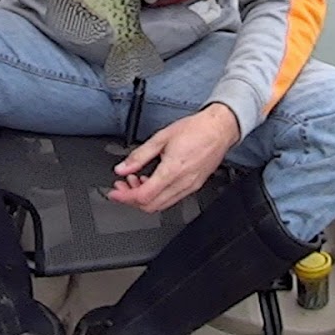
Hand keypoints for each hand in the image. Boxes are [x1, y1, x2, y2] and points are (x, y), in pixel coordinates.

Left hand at [107, 103, 240, 213]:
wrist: (219, 129)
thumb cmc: (195, 129)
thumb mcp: (161, 137)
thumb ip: (139, 156)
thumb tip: (123, 168)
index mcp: (172, 170)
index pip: (143, 195)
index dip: (125, 197)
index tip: (115, 192)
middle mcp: (182, 183)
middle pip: (151, 205)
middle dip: (132, 199)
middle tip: (123, 186)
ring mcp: (190, 187)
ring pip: (161, 205)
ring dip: (145, 198)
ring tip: (136, 181)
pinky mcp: (195, 186)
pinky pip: (172, 199)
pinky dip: (158, 195)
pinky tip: (152, 181)